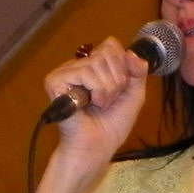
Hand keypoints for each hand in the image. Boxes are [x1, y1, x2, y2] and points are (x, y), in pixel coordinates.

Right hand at [43, 37, 148, 163]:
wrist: (97, 147)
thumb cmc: (111, 125)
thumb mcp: (133, 95)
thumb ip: (137, 72)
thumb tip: (131, 53)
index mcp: (93, 66)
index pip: (111, 45)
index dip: (122, 66)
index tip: (120, 88)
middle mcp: (77, 65)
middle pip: (107, 52)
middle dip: (116, 80)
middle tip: (108, 100)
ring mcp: (64, 72)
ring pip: (98, 63)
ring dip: (107, 89)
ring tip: (99, 105)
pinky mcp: (55, 81)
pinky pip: (85, 72)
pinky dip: (96, 91)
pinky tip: (88, 104)